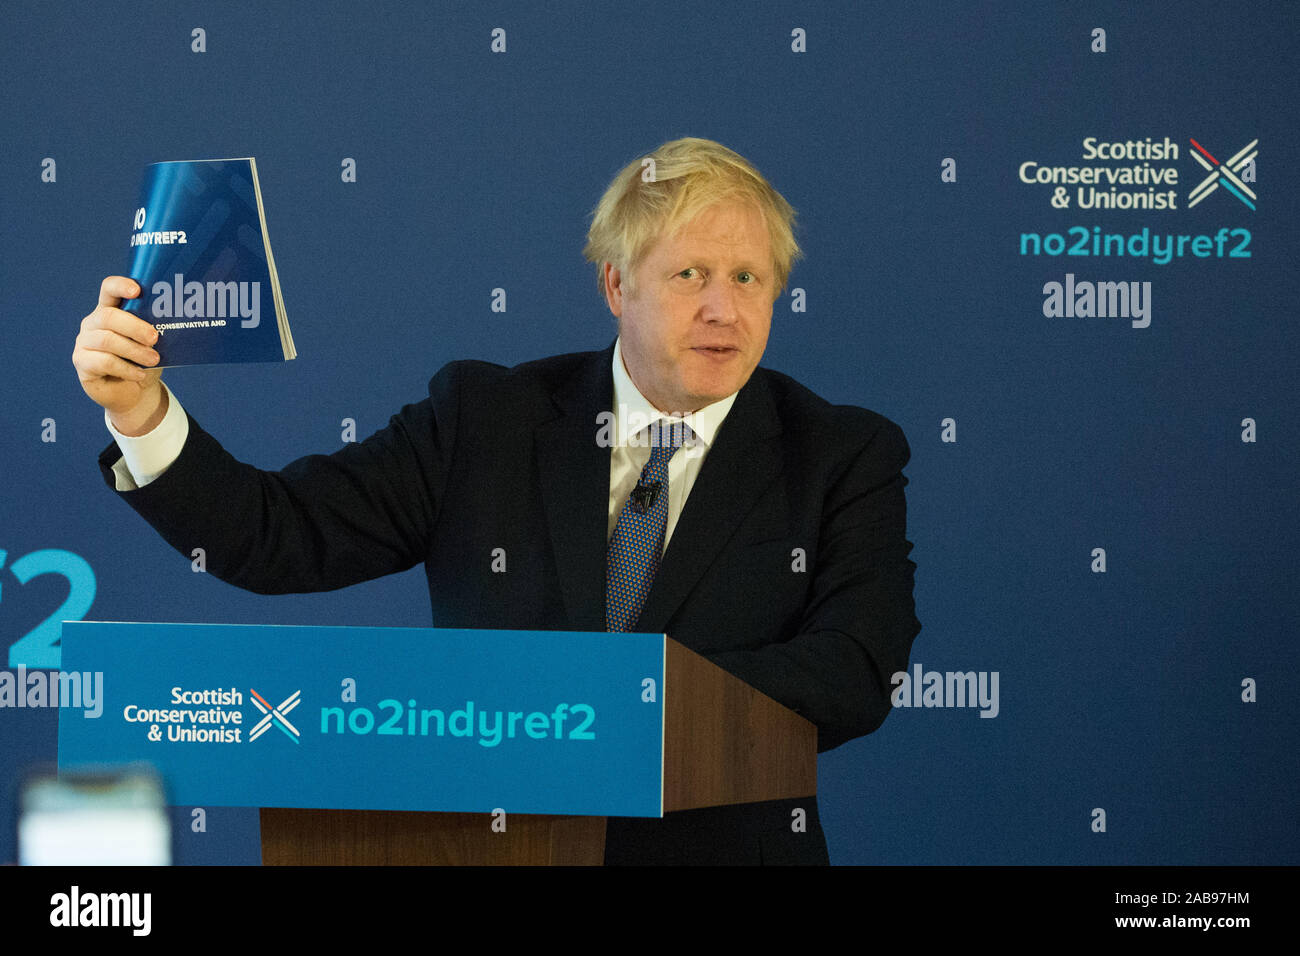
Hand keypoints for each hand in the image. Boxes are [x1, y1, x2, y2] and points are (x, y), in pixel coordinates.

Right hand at [73, 276, 166, 435]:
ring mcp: (84, 342)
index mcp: (110, 310)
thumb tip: (174, 320)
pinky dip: (126, 368)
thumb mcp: (152, 344)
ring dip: (134, 350)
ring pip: (106, 340)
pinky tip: (139, 375)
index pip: (109, 289)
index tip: (137, 290)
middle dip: (134, 327)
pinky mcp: (81, 362)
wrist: (135, 392)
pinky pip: (104, 362)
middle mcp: (93, 323)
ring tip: (153, 359)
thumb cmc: (144, 361)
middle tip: (155, 338)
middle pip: (108, 316)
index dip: (120, 286)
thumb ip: (154, 329)